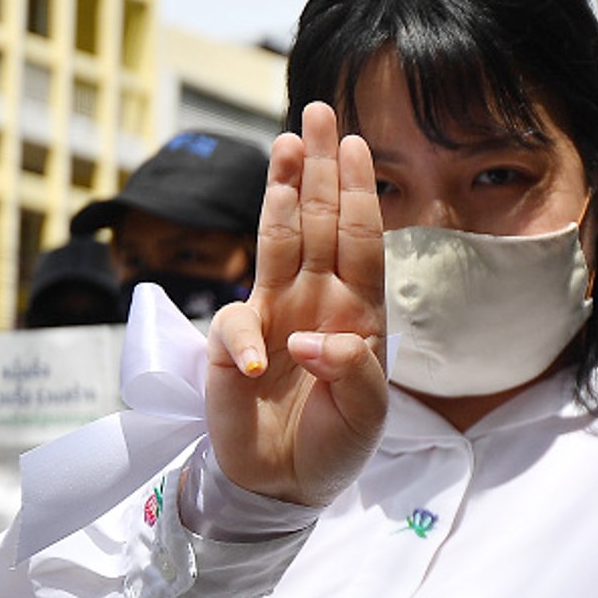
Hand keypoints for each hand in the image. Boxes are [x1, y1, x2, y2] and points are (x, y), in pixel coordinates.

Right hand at [204, 102, 386, 506]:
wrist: (286, 484)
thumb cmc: (335, 441)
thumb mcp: (366, 413)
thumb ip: (352, 371)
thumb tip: (316, 337)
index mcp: (356, 308)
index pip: (358, 238)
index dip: (357, 192)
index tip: (356, 144)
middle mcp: (315, 298)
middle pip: (317, 221)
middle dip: (319, 168)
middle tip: (318, 113)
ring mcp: (273, 315)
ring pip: (276, 242)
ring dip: (281, 196)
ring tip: (287, 146)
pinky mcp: (232, 346)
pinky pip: (235, 326)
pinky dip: (244, 340)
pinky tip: (256, 364)